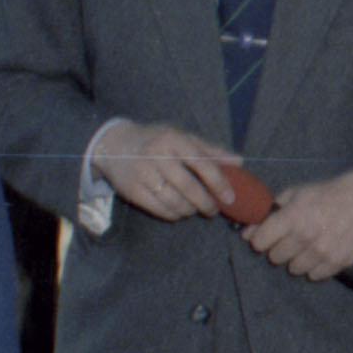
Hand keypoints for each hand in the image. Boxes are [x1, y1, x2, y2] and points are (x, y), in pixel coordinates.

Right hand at [86, 116, 244, 222]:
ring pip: (174, 202)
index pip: (202, 164)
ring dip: (190, 211)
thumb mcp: (182, 137)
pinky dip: (173, 215)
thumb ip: (210, 150)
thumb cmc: (156, 140)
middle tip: (213, 210)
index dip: (219, 183)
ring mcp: (142, 173)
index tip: (230, 198)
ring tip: (195, 209)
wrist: (114, 144)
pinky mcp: (132, 189)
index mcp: (174, 139)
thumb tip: (239, 162)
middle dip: (206, 203)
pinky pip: (159, 209)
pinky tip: (179, 212)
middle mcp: (157, 155)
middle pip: (188, 187)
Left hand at [251, 166, 352, 282]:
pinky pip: (314, 275)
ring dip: (297, 259)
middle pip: (275, 257)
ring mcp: (322, 252)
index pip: (259, 242)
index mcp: (292, 217)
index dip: (261, 238)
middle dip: (279, 248)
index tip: (268, 235)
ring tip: (308, 245)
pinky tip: (321, 251)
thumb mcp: (295, 194)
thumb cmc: (326, 194)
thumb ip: (270, 213)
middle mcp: (305, 237)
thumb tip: (246, 233)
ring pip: (294, 269)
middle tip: (292, 238)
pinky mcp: (337, 263)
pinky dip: (315, 266)